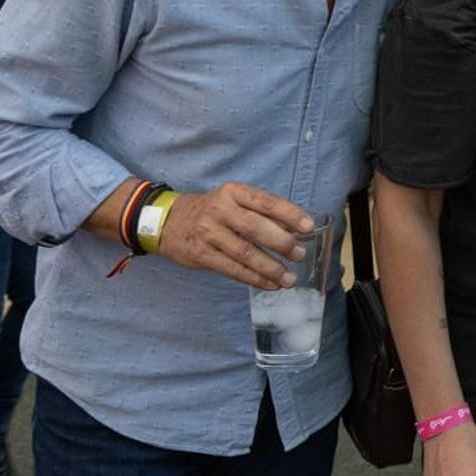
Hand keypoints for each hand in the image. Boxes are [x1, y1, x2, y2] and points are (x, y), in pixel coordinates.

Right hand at [156, 182, 314, 287]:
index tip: (308, 226)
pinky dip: (254, 278)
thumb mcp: (233, 200)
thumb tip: (297, 229)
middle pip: (255, 228)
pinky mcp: (201, 254)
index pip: (266, 202)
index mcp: (233, 192)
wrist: (168, 221)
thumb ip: (261, 211)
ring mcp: (208, 233)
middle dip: (282, 243)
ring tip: (289, 278)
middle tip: (300, 254)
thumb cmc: (213, 210)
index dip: (289, 214)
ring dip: (270, 268)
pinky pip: (232, 269)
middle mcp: (220, 210)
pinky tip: (270, 284)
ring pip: (245, 253)